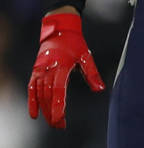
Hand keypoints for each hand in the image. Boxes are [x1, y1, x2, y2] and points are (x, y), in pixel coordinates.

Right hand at [27, 13, 105, 128]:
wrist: (59, 30)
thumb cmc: (74, 43)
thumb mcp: (86, 56)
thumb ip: (92, 73)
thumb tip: (100, 89)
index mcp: (61, 66)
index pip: (58, 90)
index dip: (58, 106)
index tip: (60, 118)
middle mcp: (47, 70)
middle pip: (48, 96)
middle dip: (53, 113)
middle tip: (59, 125)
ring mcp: (39, 71)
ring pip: (40, 95)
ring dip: (45, 110)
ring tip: (52, 122)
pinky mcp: (35, 71)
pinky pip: (31, 89)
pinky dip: (31, 102)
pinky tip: (34, 114)